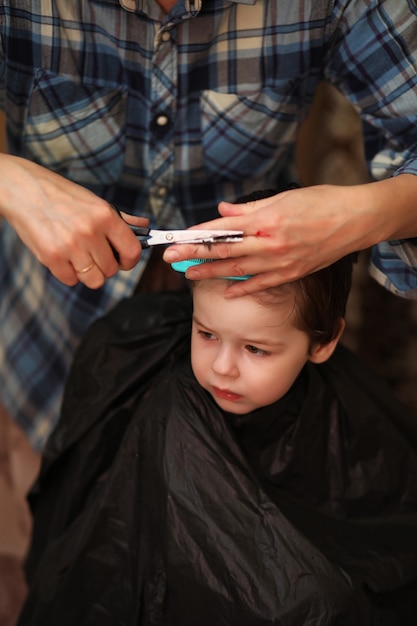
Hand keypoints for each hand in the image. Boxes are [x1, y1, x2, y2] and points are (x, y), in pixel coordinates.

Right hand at [0, 155, 143, 287]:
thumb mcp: (95, 202)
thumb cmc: (61, 195)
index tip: (124, 261)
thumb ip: (121, 219)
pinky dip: (68, 274)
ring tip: (78, 257)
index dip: (130, 261)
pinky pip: (71, 280)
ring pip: (94, 280)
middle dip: (105, 266)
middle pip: (111, 270)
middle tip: (93, 254)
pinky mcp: (52, 257)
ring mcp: (70, 246)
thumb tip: (144, 227)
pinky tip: (63, 257)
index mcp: (105, 216)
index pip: (132, 251)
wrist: (23, 189)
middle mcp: (90, 231)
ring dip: (88, 273)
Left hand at [163, 181, 395, 295]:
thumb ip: (250, 207)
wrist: (356, 219)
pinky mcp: (292, 273)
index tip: (177, 238)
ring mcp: (281, 260)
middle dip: (193, 254)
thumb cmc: (321, 202)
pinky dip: (242, 288)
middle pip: (223, 250)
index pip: (222, 228)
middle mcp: (269, 241)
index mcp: (265, 218)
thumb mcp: (283, 197)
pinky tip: (225, 292)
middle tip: (170, 258)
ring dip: (210, 273)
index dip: (197, 234)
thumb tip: (223, 210)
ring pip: (237, 269)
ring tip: (189, 275)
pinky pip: (261, 284)